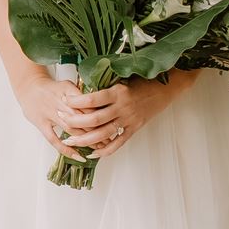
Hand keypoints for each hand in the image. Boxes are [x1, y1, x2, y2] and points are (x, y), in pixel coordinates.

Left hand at [14, 66, 198, 158]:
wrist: (166, 87)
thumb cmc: (143, 79)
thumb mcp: (123, 76)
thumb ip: (106, 82)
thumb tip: (83, 82)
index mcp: (118, 91)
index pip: (93, 99)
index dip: (77, 101)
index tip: (64, 100)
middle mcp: (123, 107)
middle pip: (95, 119)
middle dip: (75, 121)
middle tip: (61, 120)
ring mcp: (129, 120)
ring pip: (104, 134)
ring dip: (85, 139)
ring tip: (70, 141)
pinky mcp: (135, 128)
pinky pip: (118, 143)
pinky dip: (105, 150)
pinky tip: (93, 152)